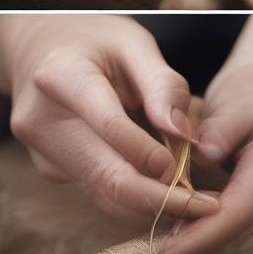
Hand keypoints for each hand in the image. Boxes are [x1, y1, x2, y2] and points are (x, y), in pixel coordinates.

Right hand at [0, 14, 215, 226]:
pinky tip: (173, 192)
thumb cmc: (99, 46)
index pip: (111, 126)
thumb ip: (164, 86)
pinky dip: (141, 202)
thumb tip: (183, 135)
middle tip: (209, 207)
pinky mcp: (55, 171)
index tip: (188, 170)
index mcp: (60, 77)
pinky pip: (103, 196)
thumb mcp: (136, 46)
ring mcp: (44, 152)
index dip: (152, 154)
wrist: (45, 54)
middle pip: (108, 178)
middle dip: (164, 199)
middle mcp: (43, 122)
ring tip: (200, 202)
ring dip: (156, 206)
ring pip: (107, 198)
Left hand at [161, 14, 252, 253]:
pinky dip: (193, 217)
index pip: (232, 214)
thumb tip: (202, 155)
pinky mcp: (250, 191)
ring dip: (188, 234)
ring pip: (223, 225)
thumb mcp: (241, 100)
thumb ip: (220, 130)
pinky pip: (222, 213)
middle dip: (186, 244)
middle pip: (226, 228)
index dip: (195, 238)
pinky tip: (166, 218)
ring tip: (146, 246)